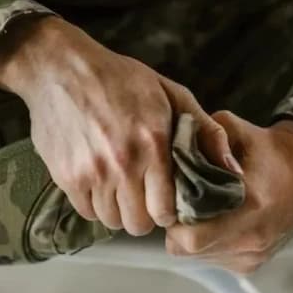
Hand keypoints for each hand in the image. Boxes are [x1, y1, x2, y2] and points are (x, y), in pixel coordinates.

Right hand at [0, 16, 237, 235]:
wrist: (59, 68)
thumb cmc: (119, 79)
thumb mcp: (172, 94)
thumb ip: (206, 132)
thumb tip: (232, 170)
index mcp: (153, 143)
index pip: (167, 211)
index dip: (170, 210)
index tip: (166, 199)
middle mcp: (123, 163)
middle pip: (139, 224)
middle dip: (146, 214)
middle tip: (144, 195)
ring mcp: (91, 172)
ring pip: (112, 221)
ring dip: (120, 210)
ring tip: (122, 187)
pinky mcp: (66, 176)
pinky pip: (86, 212)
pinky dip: (95, 204)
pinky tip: (100, 182)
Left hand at [166, 111, 292, 272]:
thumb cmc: (265, 148)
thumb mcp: (233, 129)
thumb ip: (201, 138)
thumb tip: (171, 155)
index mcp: (250, 203)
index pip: (193, 235)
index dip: (173, 218)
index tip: (171, 198)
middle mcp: (254, 236)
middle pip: (189, 248)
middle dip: (176, 228)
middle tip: (178, 204)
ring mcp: (254, 254)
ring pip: (198, 258)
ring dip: (189, 237)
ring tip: (197, 210)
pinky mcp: (253, 264)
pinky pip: (213, 260)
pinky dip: (206, 244)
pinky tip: (213, 222)